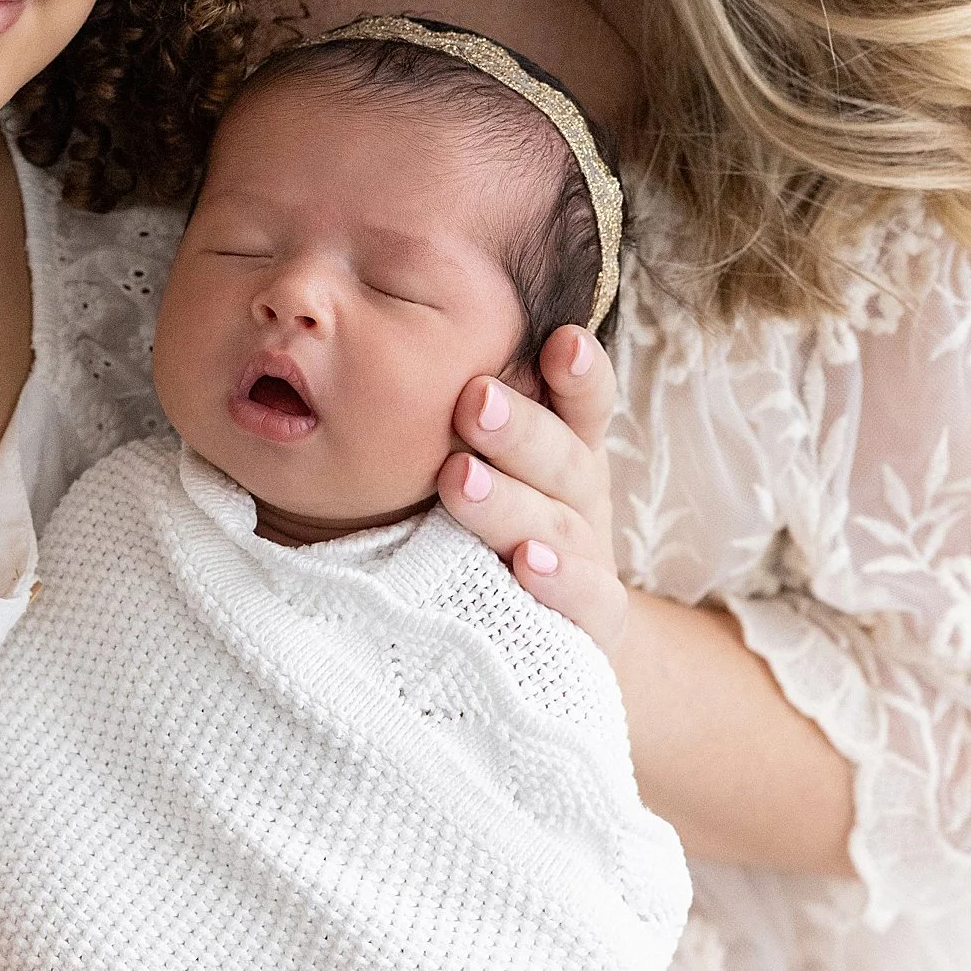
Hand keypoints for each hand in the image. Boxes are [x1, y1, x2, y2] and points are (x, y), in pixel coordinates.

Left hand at [440, 325, 629, 654]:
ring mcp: (590, 557)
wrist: (537, 630)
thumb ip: (456, 423)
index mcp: (562, 449)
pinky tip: (527, 563)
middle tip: (474, 403)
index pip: (582, 401)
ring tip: (461, 479)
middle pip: (563, 457)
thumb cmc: (491, 523)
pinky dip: (562, 581)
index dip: (578, 372)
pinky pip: (588, 600)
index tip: (561, 340)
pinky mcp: (594, 619)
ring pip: (560, 525)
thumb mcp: (483, 467)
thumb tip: (376, 353)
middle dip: (519, 429)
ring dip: (512, 501)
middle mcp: (581, 496)